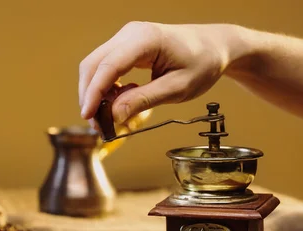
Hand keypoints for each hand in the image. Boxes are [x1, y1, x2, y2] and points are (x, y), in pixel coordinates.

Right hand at [78, 22, 248, 123]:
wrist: (214, 46)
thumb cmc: (202, 63)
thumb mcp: (177, 88)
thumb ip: (144, 100)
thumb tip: (114, 115)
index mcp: (145, 39)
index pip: (108, 66)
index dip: (94, 93)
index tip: (88, 116)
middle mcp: (130, 33)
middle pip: (93, 64)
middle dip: (90, 96)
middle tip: (98, 125)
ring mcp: (126, 37)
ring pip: (95, 66)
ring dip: (96, 93)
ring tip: (110, 117)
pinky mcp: (126, 45)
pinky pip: (105, 66)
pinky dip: (106, 87)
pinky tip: (120, 101)